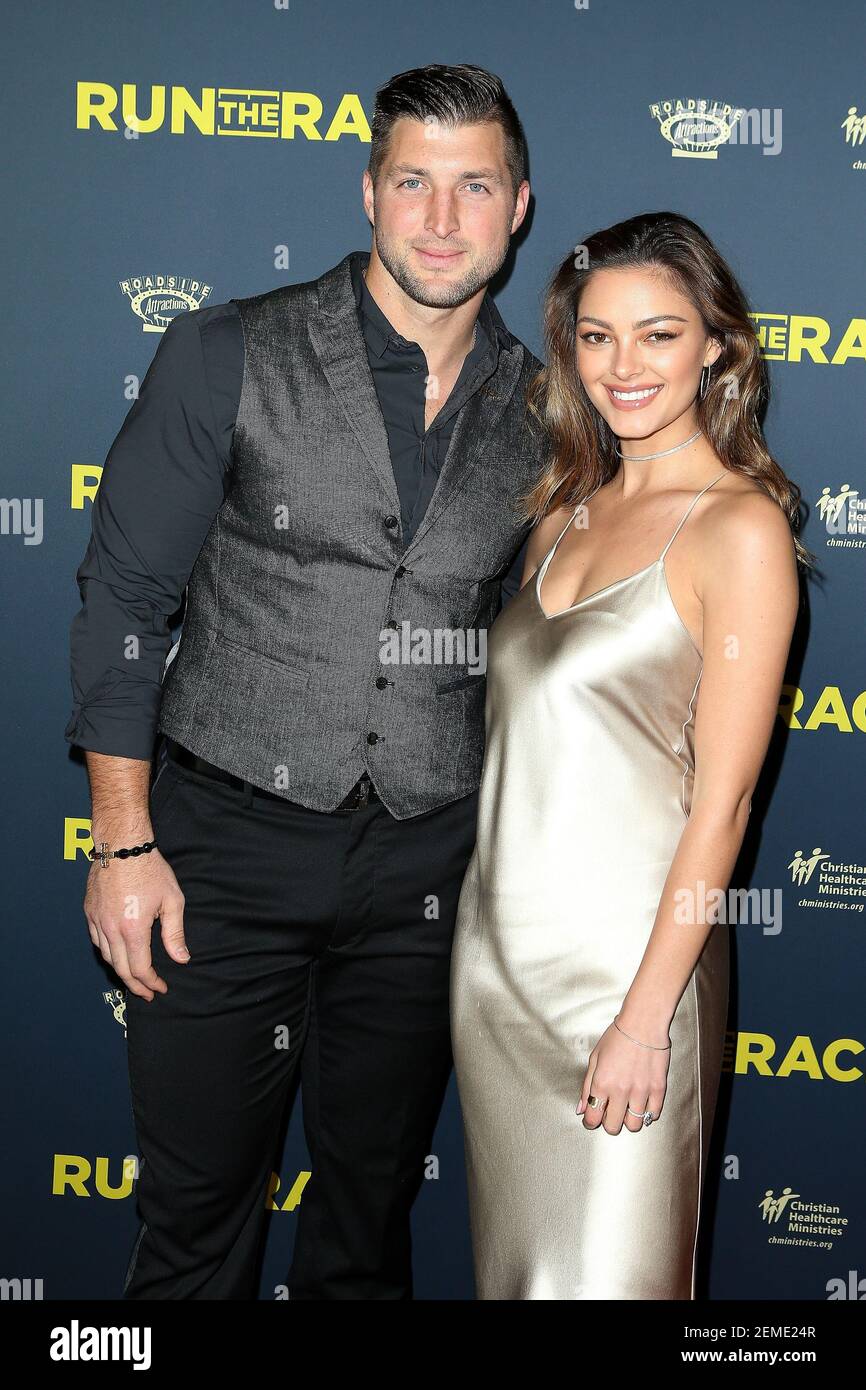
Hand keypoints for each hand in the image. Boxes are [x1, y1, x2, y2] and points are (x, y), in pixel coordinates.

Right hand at [83, 849, 188, 1000]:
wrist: (121, 845)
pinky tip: (118, 953)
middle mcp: (111, 929)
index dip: (151, 983)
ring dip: (120, 971)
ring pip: (106, 957)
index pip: (140, 969)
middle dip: (135, 985)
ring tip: (134, 977)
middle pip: (120, 969)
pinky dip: (108, 953)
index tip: (161, 988)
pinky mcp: (89, 912)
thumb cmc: (150, 869)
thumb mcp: (172, 900)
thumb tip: (181, 958)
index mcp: (133, 929)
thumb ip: (175, 934)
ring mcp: (96, 920)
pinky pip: (96, 940)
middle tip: (147, 993)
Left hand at [577, 1018, 670, 1134]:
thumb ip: (587, 1086)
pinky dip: (647, 1113)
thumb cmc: (618, 1036)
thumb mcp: (595, 1058)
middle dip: (608, 1123)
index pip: (593, 1117)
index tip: (592, 1119)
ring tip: (627, 1108)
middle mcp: (621, 1090)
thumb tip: (581, 1108)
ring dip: (628, 1120)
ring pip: (634, 1125)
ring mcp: (641, 1091)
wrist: (643, 1024)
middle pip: (613, 1126)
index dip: (590, 1121)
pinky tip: (642, 1103)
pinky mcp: (658, 1089)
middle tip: (610, 1113)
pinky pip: (653, 1114)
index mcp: (602, 1083)